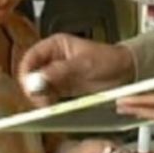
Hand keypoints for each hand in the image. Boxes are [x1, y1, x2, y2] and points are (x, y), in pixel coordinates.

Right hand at [18, 34, 134, 106]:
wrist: (126, 72)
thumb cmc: (108, 60)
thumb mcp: (84, 64)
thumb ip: (60, 71)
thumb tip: (38, 78)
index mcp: (56, 45)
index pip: (31, 57)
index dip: (27, 72)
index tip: (30, 87)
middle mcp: (53, 58)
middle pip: (31, 74)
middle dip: (32, 88)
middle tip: (40, 101)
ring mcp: (56, 74)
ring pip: (37, 87)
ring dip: (39, 97)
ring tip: (48, 105)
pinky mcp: (62, 87)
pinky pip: (48, 95)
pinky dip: (47, 102)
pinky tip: (53, 107)